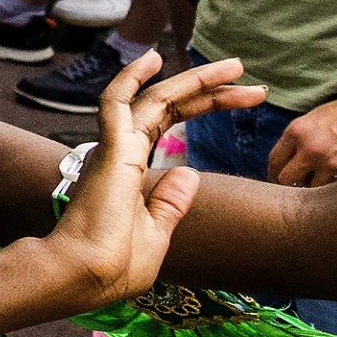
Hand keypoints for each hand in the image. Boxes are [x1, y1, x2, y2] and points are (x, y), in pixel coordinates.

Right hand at [42, 50, 254, 306]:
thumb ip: (171, 202)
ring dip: (193, 80)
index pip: (172, 124)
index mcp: (133, 171)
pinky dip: (130, 78)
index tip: (247, 97)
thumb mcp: (156, 233)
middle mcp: (122, 153)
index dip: (208, 105)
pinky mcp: (109, 151)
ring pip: (155, 100)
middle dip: (210, 88)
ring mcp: (115, 150)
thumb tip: (188, 170)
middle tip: (245, 72)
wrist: (89, 276)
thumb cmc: (117, 265)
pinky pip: (116, 103)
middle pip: (169, 106)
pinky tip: (151, 59)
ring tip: (233, 66)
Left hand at [271, 100, 336, 188]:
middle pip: (287, 178)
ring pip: (309, 188)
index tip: (277, 177)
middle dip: (291, 182)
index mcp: (296, 131)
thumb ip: (294, 140)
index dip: (273, 172)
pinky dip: (329, 186)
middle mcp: (310, 147)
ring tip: (318, 178)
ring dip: (312, 186)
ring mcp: (329, 161)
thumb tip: (282, 164)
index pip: (274, 160)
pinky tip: (331, 178)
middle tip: (296, 183)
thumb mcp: (311, 121)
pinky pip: (329, 187)